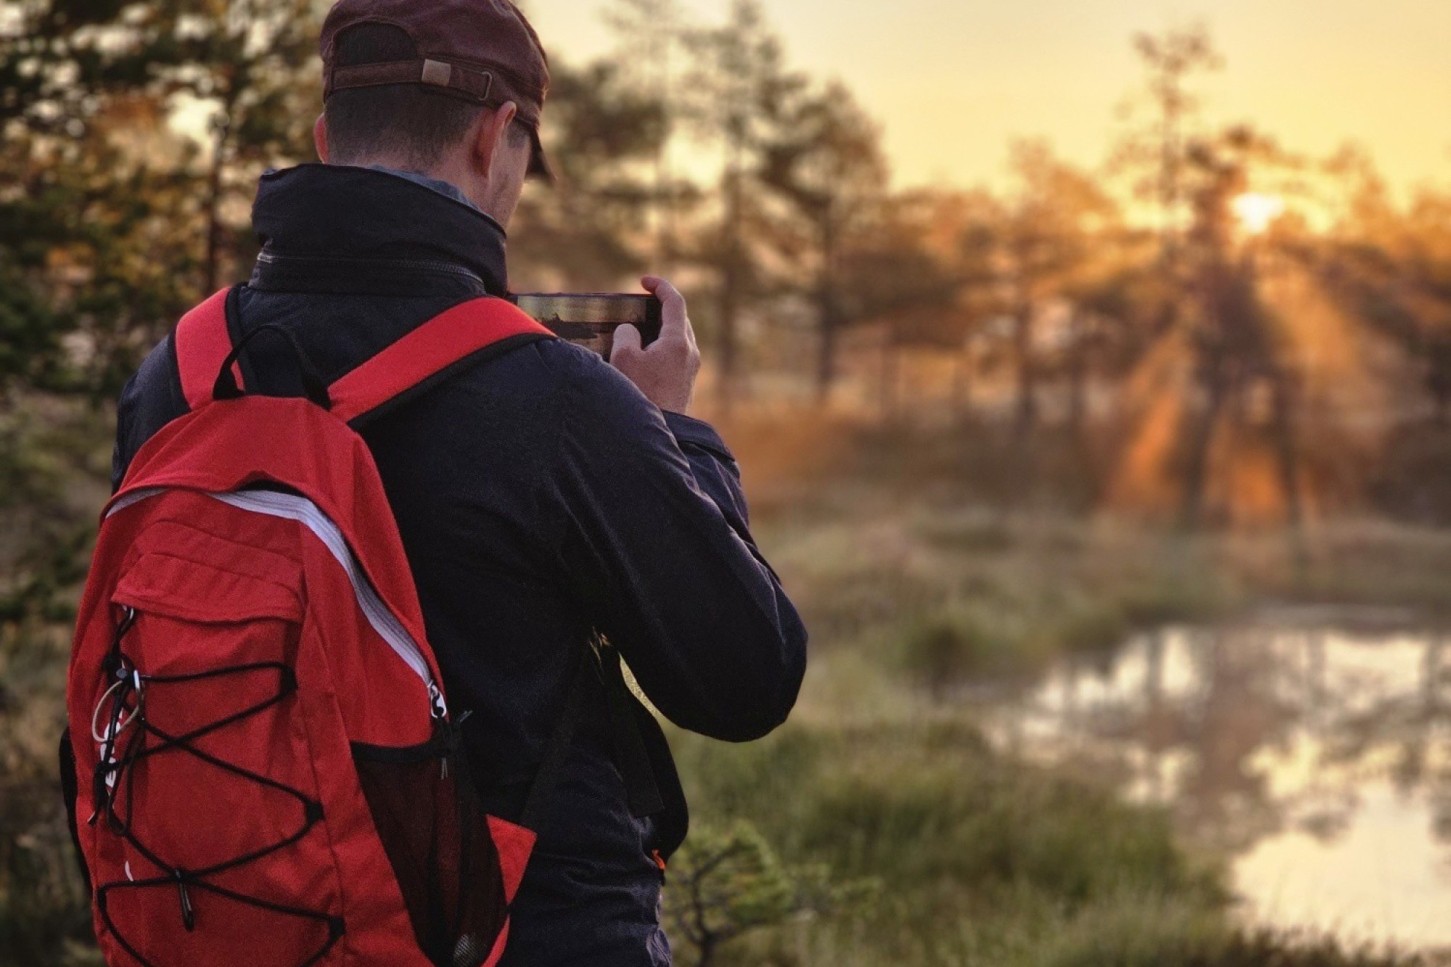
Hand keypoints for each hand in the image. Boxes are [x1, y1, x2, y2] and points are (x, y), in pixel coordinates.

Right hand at [610, 276, 700, 413]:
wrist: (660, 435)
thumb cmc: (640, 394)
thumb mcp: (623, 357)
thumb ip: (626, 334)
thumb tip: (632, 333)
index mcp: (679, 342)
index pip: (675, 302)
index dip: (660, 286)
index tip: (644, 281)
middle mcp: (690, 354)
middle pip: (678, 320)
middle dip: (659, 309)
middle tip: (638, 307)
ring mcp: (690, 371)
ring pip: (677, 339)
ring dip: (659, 331)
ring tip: (637, 333)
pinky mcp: (685, 385)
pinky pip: (675, 357)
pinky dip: (660, 349)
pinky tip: (642, 359)